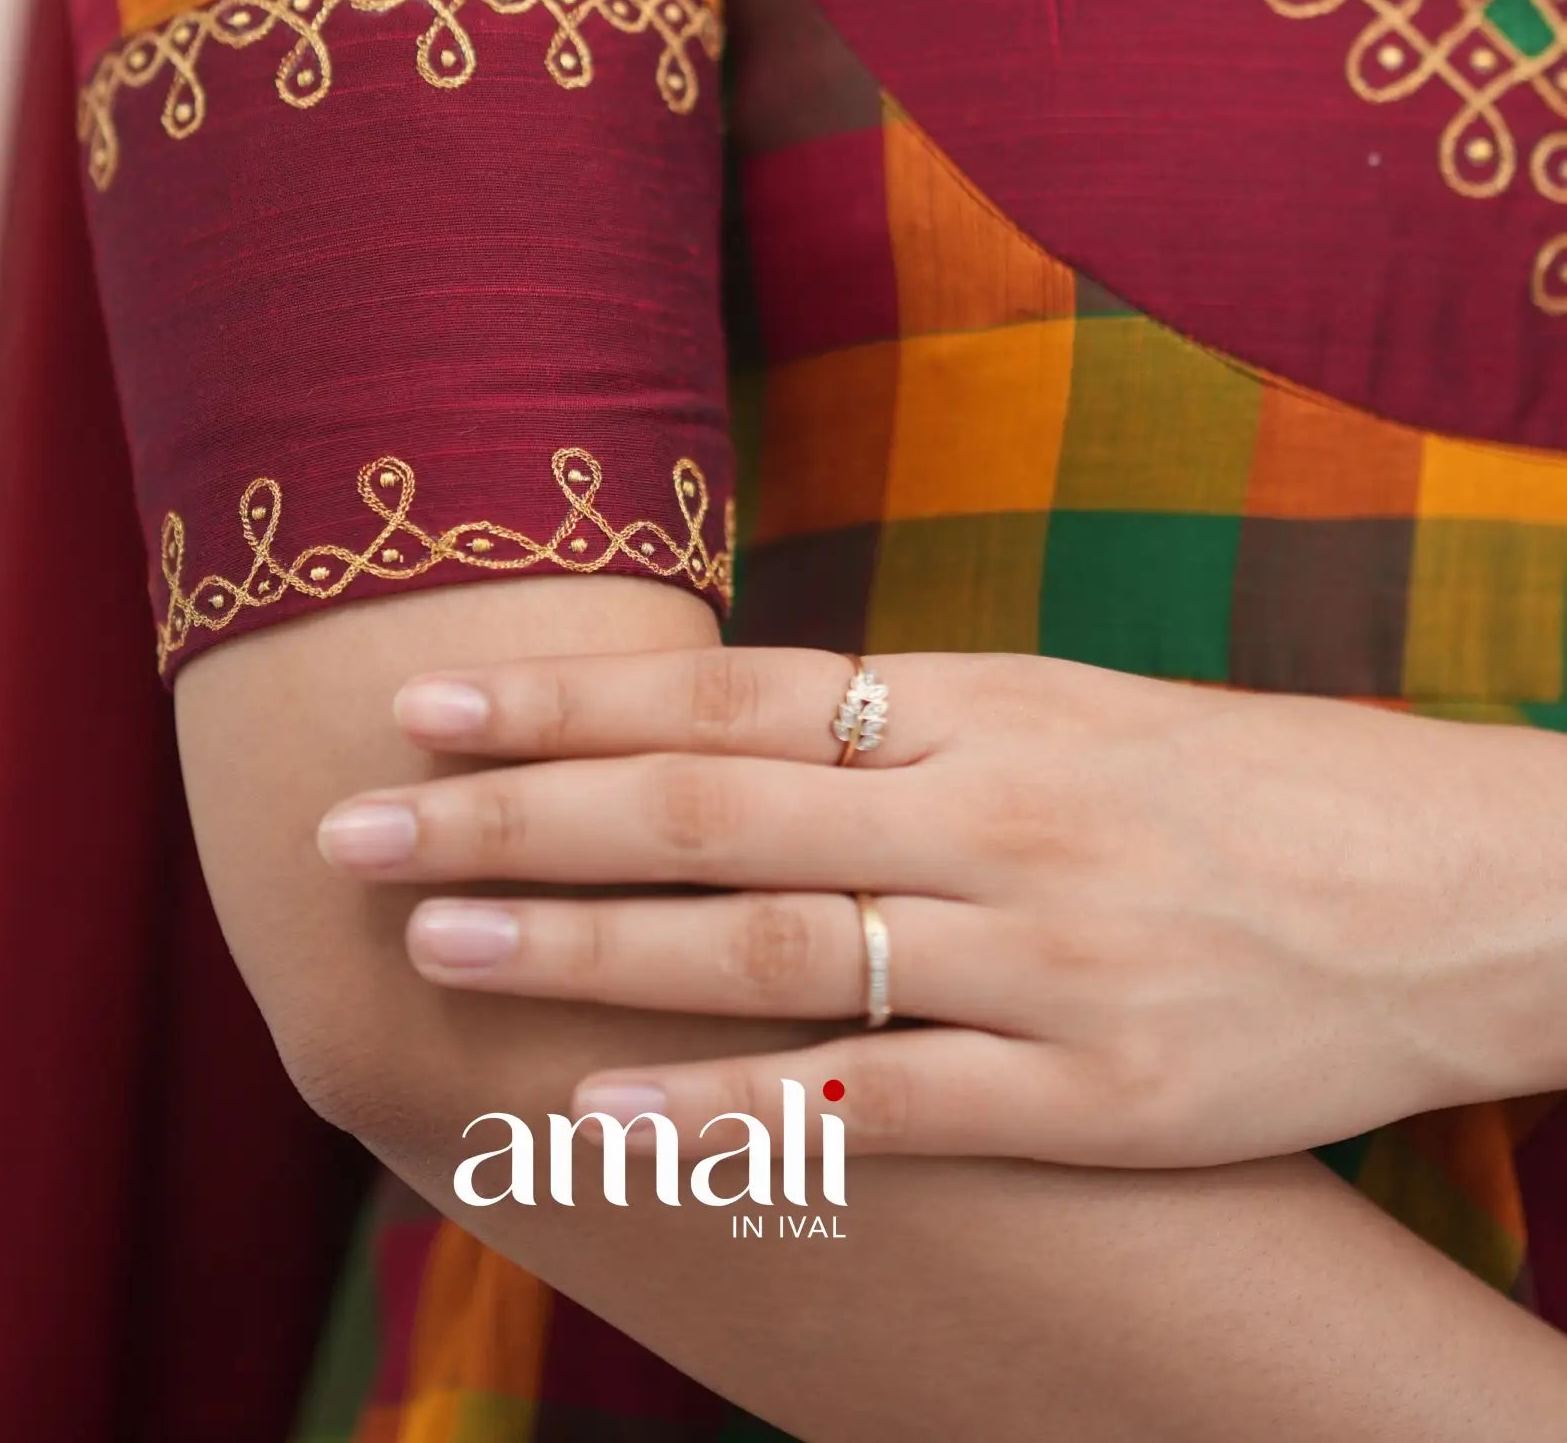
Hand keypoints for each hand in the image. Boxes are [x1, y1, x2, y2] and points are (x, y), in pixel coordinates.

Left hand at [316, 645, 1566, 1165]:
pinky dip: (736, 1110)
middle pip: (708, 810)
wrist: (1453, 885)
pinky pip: (883, 1101)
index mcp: (978, 704)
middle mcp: (988, 810)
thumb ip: (902, 727)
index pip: (728, 695)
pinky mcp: (1096, 1094)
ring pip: (768, 946)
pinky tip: (609, 1116)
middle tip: (357, 823)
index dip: (571, 702)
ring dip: (585, 947)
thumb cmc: (1239, 789)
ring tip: (438, 943)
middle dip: (520, 815)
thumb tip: (726, 731)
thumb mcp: (1066, 714)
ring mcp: (1038, 956)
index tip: (430, 703)